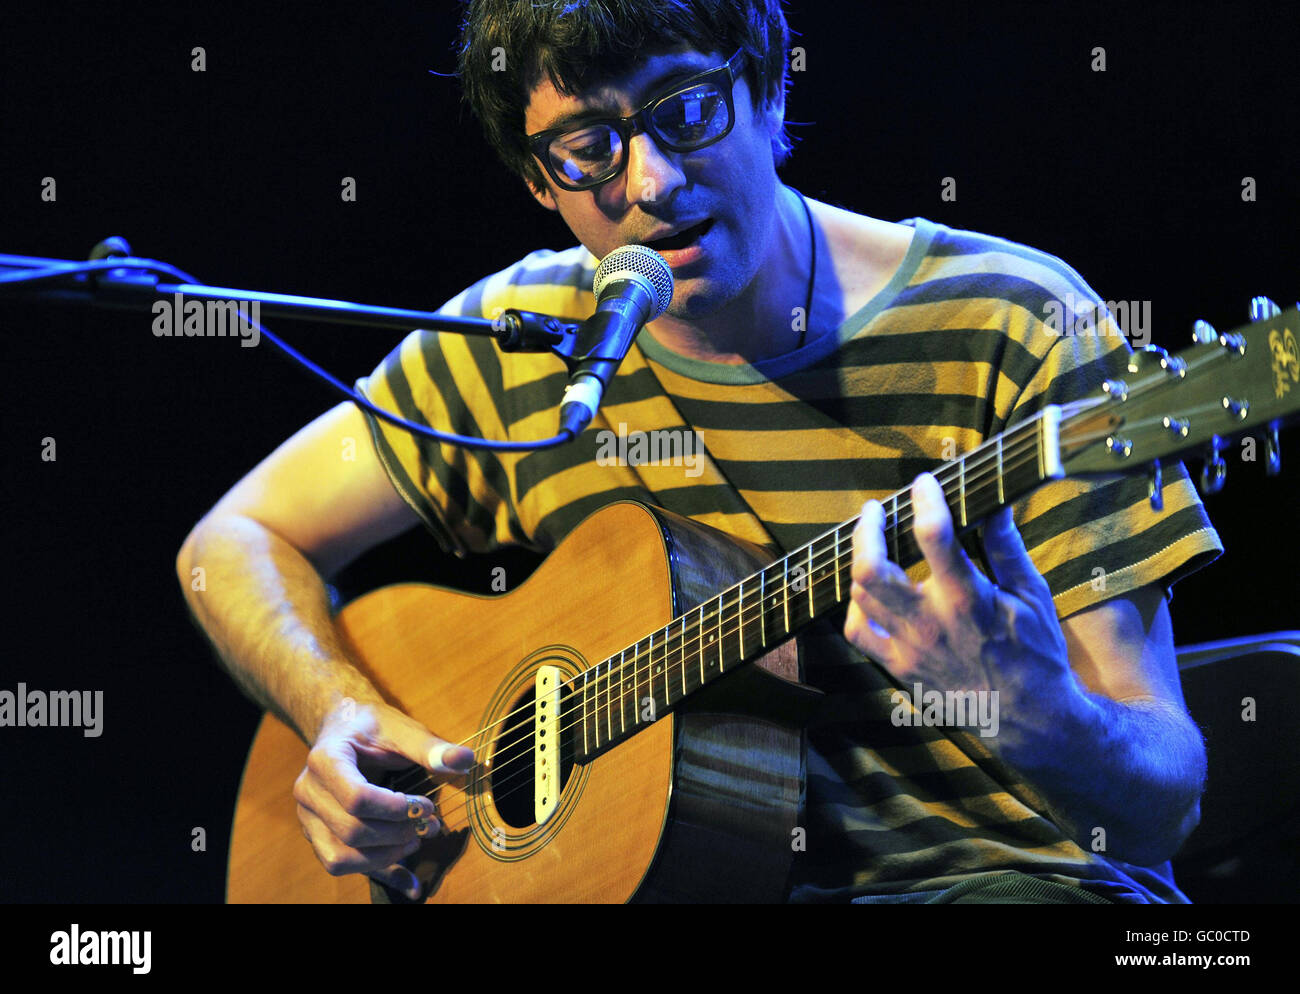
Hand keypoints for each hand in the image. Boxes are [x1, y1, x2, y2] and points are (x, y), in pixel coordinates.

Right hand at [293, 697, 473, 899]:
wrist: (344, 726)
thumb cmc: (373, 726)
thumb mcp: (401, 728)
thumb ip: (429, 747)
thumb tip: (464, 761)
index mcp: (325, 760)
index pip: (356, 798)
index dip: (396, 809)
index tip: (427, 805)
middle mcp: (308, 792)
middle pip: (351, 831)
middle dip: (397, 833)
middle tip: (430, 823)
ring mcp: (309, 818)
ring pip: (341, 857)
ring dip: (386, 857)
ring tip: (417, 839)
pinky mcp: (318, 835)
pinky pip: (342, 865)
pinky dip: (378, 875)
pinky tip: (410, 883)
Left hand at [842, 472, 1073, 737]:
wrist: (1029, 717)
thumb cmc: (1036, 652)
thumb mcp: (1032, 595)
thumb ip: (1006, 547)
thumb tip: (996, 502)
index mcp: (967, 599)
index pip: (934, 535)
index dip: (925, 500)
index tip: (924, 482)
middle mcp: (930, 622)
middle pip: (873, 568)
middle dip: (867, 530)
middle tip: (874, 510)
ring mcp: (909, 647)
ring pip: (860, 596)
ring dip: (860, 561)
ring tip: (870, 543)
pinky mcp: (899, 667)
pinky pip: (858, 633)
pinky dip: (856, 607)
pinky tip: (868, 592)